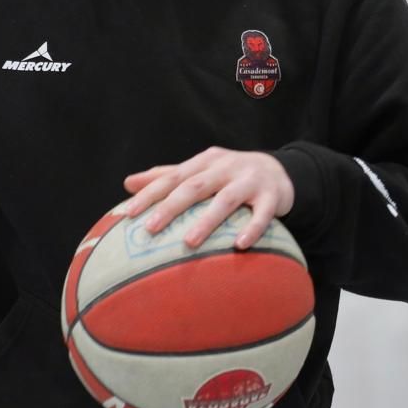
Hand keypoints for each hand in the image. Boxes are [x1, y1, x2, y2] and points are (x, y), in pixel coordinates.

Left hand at [123, 147, 293, 249]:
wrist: (279, 171)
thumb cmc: (230, 176)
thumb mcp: (200, 170)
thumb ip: (167, 176)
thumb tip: (128, 183)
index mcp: (204, 162)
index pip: (172, 177)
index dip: (150, 194)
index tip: (129, 213)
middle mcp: (225, 167)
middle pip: (194, 186)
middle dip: (171, 207)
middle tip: (150, 228)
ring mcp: (249, 180)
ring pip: (226, 200)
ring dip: (207, 221)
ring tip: (189, 242)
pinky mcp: (271, 196)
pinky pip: (262, 214)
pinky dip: (252, 228)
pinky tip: (240, 245)